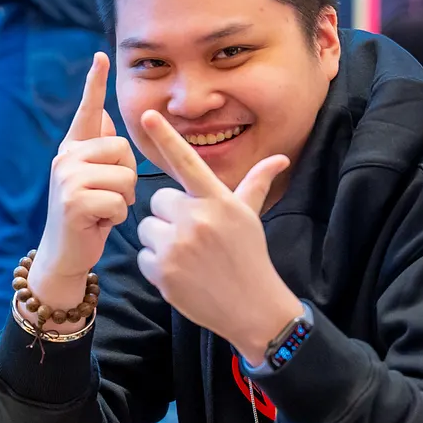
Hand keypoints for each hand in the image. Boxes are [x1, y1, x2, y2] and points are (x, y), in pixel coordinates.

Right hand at [30, 52, 136, 310]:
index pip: (87, 110)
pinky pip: (120, 201)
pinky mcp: (74, 202)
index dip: (95, 83)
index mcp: (72, 149)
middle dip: (127, 177)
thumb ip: (95, 148)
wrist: (64, 254)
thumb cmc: (86, 216)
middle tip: (106, 197)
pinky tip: (99, 224)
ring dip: (123, 200)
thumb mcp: (91, 179)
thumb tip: (102, 114)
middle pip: (123, 148)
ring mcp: (67, 179)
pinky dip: (117, 218)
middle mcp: (65, 158)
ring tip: (102, 211)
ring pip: (125, 177)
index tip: (102, 56)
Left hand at [134, 109, 299, 359]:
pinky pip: (142, 256)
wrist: (252, 308)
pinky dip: (155, 265)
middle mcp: (197, 219)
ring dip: (160, 240)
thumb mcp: (251, 218)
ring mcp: (178, 246)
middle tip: (194, 236)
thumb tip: (280, 159)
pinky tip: (180, 274)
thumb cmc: (249, 256)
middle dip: (170, 216)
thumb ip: (255, 184)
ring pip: (147, 227)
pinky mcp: (162, 271)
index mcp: (218, 201)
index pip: (187, 162)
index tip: (147, 115)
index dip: (166, 137)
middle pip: (158, 201)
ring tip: (188, 256)